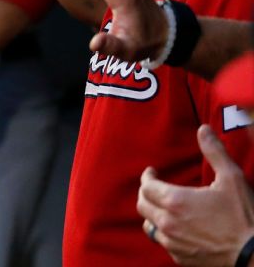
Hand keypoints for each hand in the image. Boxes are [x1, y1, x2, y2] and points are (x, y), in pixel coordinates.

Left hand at [138, 125, 253, 265]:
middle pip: (142, 205)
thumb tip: (203, 130)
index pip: (146, 186)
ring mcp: (172, 242)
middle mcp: (167, 223)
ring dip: (152, 214)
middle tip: (154, 187)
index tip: (152, 172)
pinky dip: (164, 233)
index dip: (147, 177)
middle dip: (146, 193)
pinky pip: (163, 242)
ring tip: (161, 207)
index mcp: (175, 201)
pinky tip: (175, 228)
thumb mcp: (232, 178)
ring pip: (149, 226)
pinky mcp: (180, 257)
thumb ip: (214, 152)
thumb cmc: (244, 216)